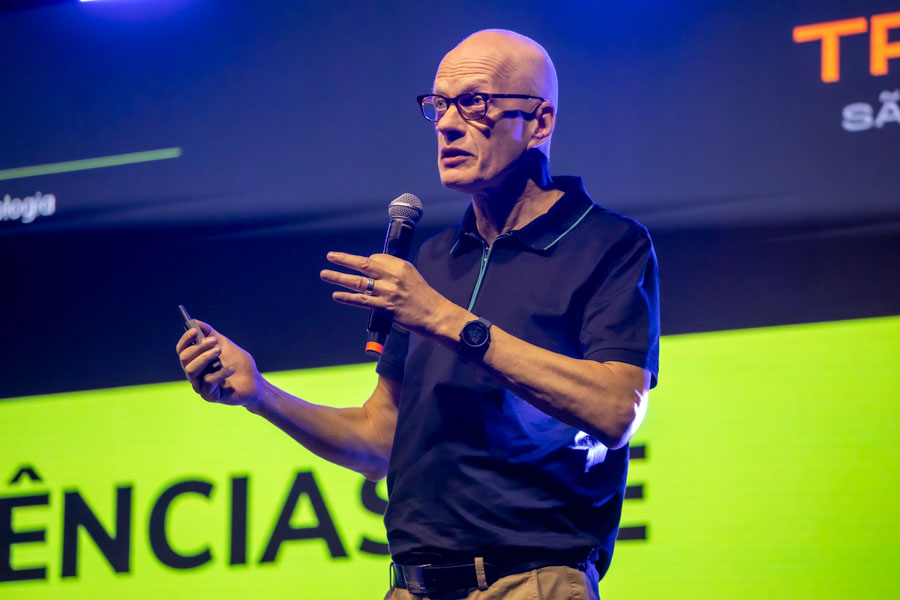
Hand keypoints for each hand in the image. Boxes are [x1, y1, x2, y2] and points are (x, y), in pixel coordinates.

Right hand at [175, 320, 263, 406]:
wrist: (254, 382)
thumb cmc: (238, 363)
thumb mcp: (225, 344)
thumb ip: (211, 334)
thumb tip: (195, 322)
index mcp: (196, 361)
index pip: (182, 350)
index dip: (186, 339)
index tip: (194, 330)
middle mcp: (194, 374)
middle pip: (184, 359)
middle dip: (198, 347)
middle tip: (215, 342)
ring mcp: (201, 386)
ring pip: (191, 370)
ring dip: (205, 357)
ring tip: (220, 351)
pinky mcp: (210, 396)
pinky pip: (208, 381)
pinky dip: (220, 372)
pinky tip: (231, 369)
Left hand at [320, 252, 461, 336]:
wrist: (435, 314)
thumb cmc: (424, 296)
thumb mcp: (411, 275)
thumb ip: (393, 270)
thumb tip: (374, 266)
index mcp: (400, 266)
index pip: (376, 258)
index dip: (365, 261)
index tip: (358, 264)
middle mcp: (392, 276)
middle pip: (363, 264)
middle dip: (344, 259)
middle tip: (331, 256)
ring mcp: (387, 292)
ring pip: (358, 282)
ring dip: (339, 277)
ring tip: (325, 274)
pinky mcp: (385, 307)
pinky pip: (362, 301)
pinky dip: (347, 297)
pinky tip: (336, 295)